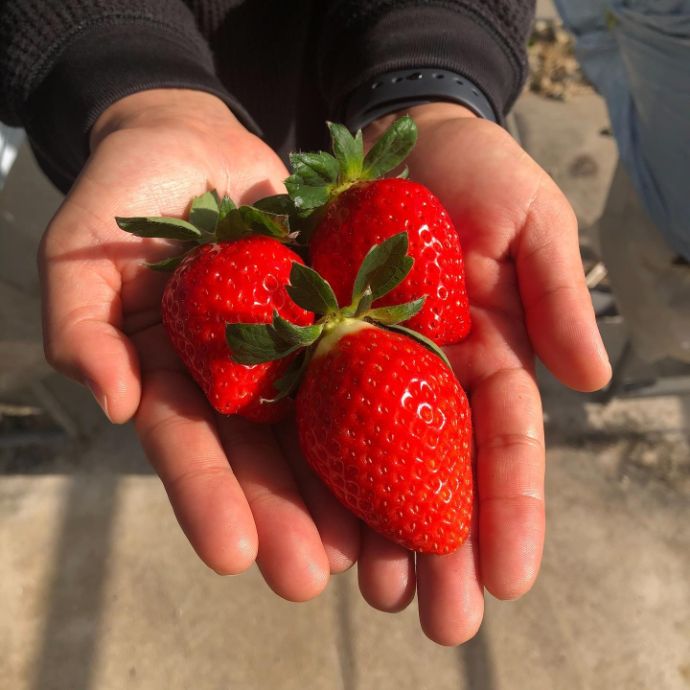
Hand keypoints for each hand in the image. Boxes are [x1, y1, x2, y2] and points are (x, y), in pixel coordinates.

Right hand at [39, 89, 350, 596]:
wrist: (198, 143)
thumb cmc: (128, 192)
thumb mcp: (81, 251)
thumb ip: (81, 323)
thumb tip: (110, 402)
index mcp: (169, 372)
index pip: (185, 443)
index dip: (207, 496)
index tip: (233, 554)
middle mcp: (231, 376)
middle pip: (257, 454)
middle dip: (282, 516)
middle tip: (313, 576)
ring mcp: (284, 349)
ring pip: (315, 426)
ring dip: (339, 488)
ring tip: (370, 550)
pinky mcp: (331, 315)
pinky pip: (361, 361)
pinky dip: (385, 410)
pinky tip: (413, 460)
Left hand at [356, 103, 611, 643]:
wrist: (390, 135)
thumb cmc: (472, 171)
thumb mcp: (530, 219)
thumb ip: (556, 294)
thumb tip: (593, 380)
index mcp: (490, 352)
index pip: (504, 442)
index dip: (511, 509)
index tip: (512, 578)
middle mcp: (428, 374)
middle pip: (438, 472)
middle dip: (444, 547)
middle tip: (442, 622)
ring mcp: (367, 366)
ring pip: (375, 463)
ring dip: (379, 532)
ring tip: (378, 596)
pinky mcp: (312, 348)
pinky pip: (311, 416)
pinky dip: (317, 472)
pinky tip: (317, 525)